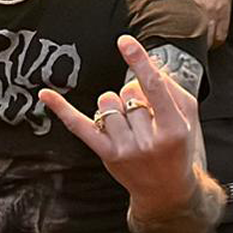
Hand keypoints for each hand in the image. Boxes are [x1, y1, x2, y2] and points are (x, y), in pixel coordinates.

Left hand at [38, 36, 202, 216]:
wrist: (167, 190)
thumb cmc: (178, 145)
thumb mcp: (187, 116)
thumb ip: (170, 86)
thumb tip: (147, 61)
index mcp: (174, 128)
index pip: (154, 88)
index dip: (139, 62)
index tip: (124, 41)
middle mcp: (149, 141)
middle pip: (128, 93)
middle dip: (134, 96)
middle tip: (145, 115)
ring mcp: (126, 149)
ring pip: (107, 104)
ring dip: (116, 106)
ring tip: (130, 124)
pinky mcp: (106, 154)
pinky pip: (79, 126)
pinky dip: (62, 109)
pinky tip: (45, 94)